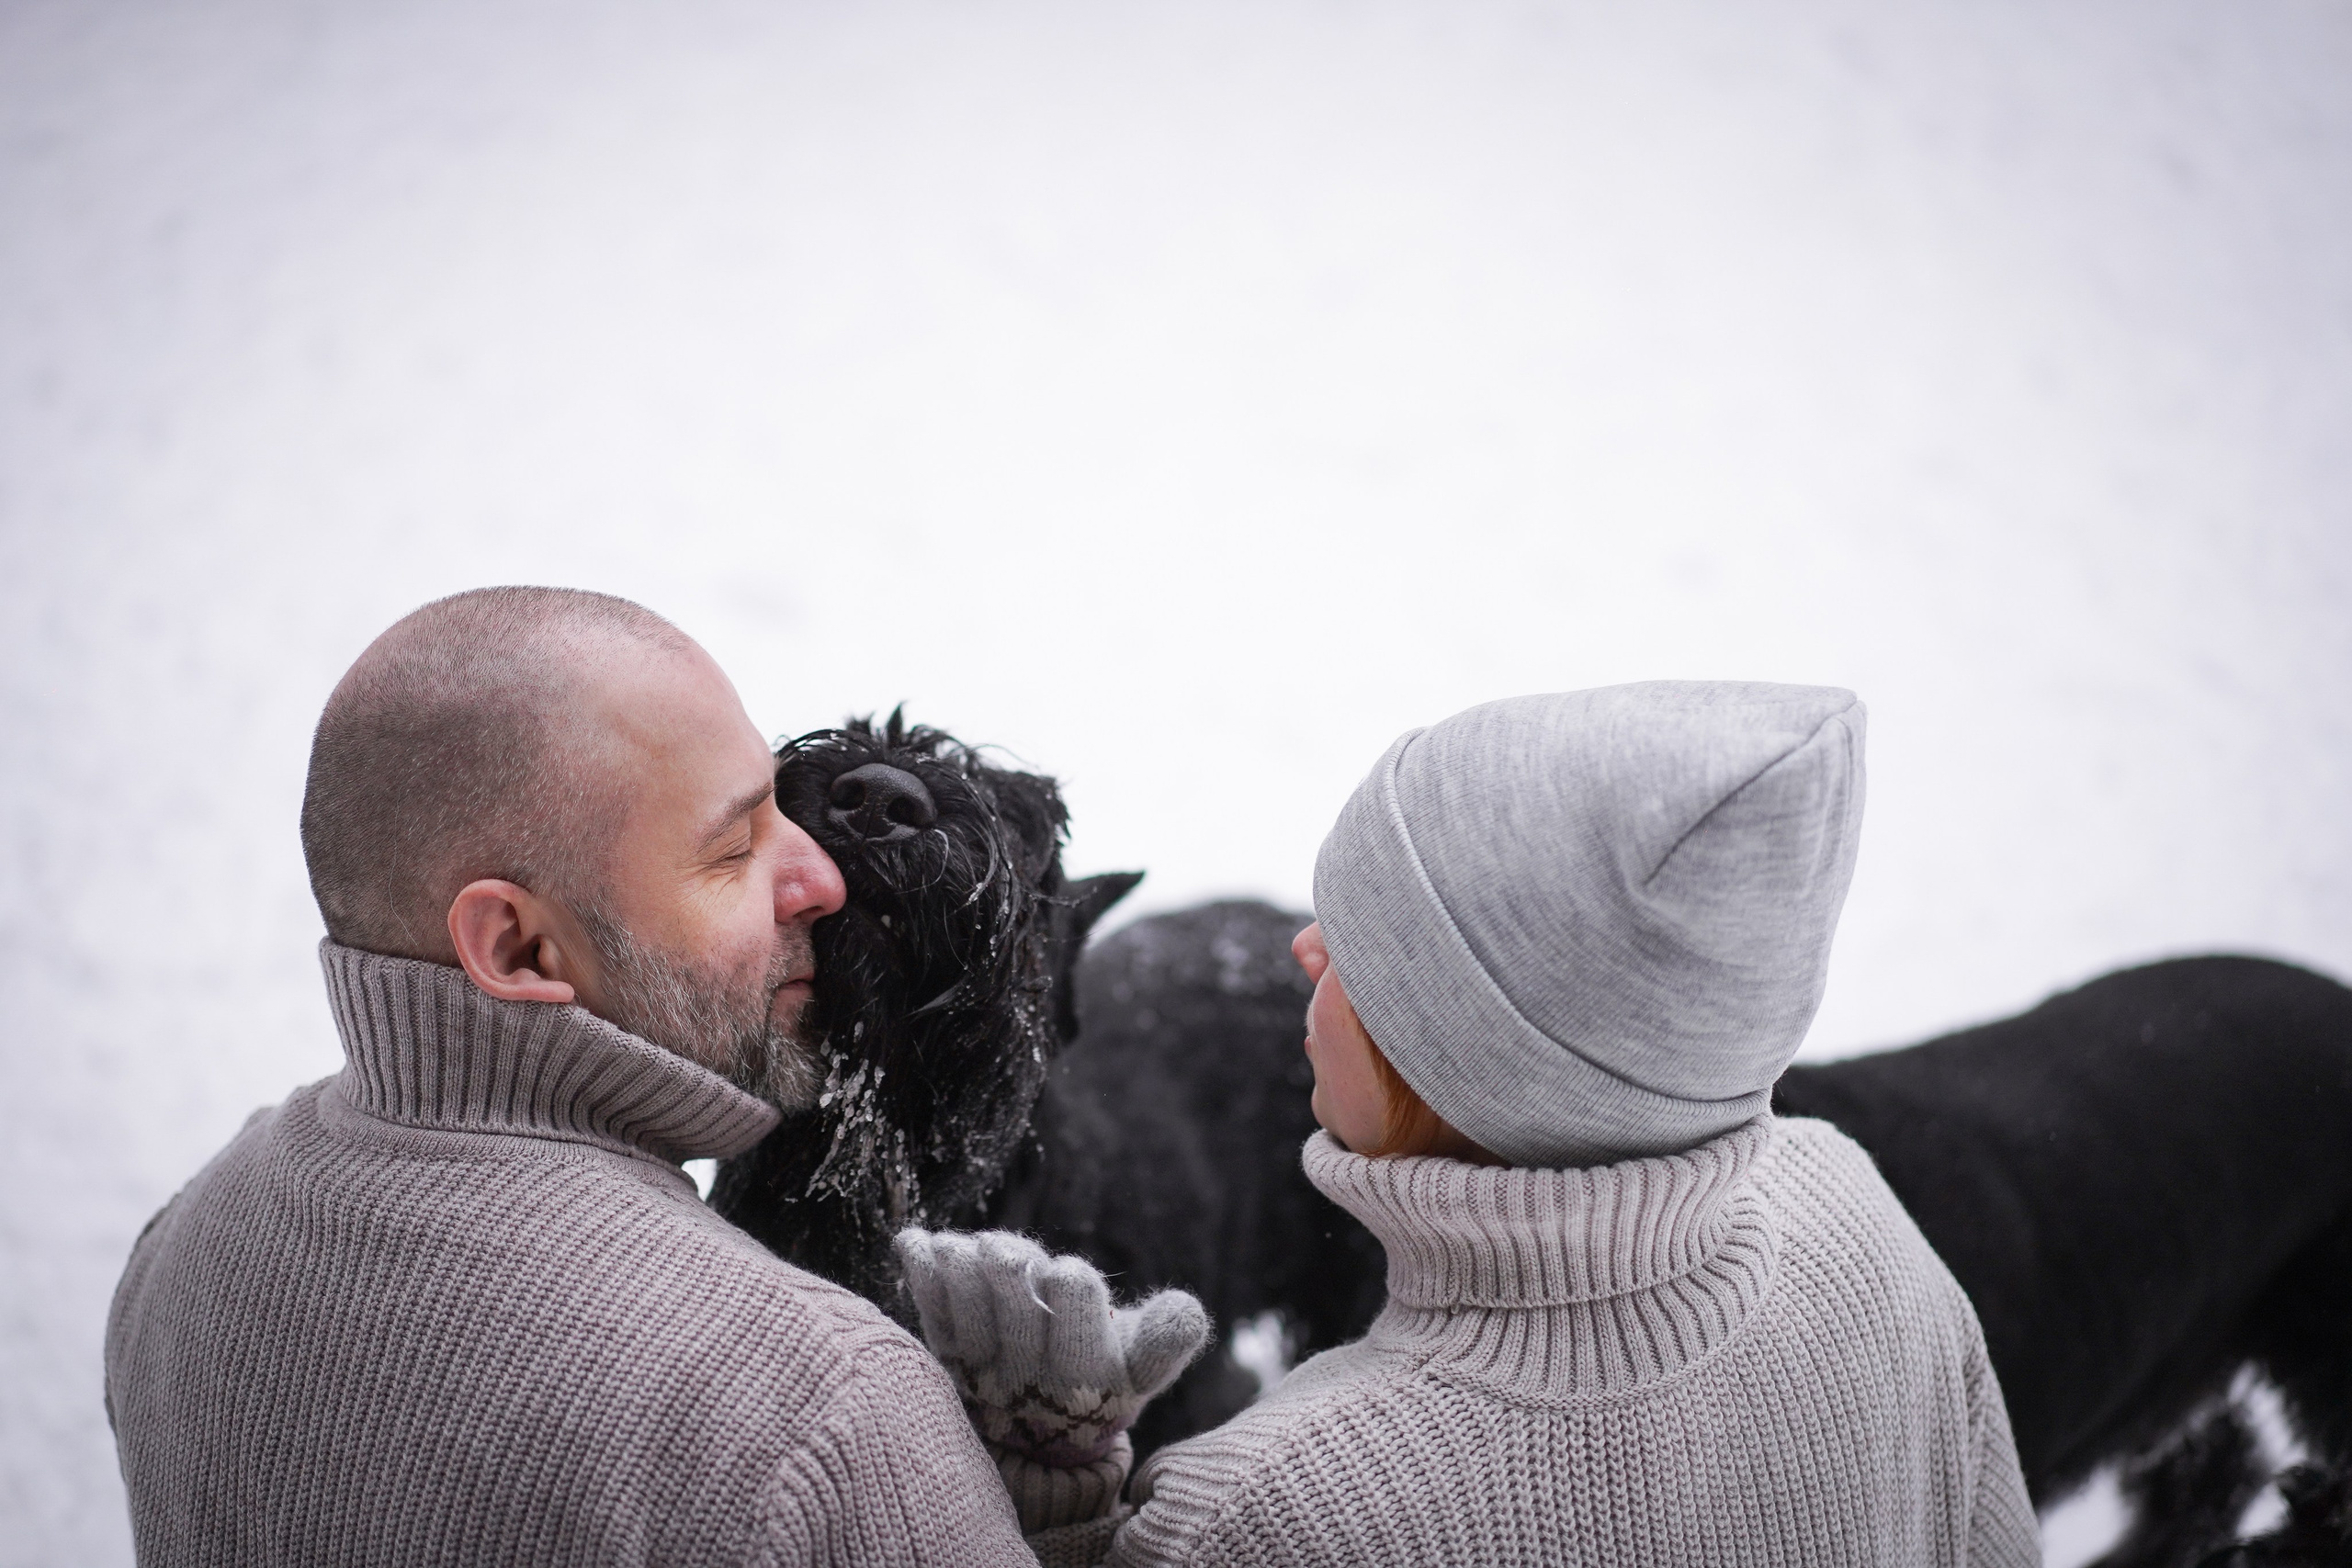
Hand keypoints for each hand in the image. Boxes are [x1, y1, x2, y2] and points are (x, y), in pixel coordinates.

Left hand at [894, 1229, 1209, 1466]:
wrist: (1046, 1435)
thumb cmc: (1106, 1380)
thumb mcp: (1145, 1367)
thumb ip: (1167, 1338)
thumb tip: (1188, 1309)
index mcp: (1090, 1376)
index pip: (1080, 1329)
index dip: (1072, 1297)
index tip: (1069, 1272)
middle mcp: (1034, 1381)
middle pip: (1018, 1324)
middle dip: (1009, 1280)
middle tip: (1000, 1246)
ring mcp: (986, 1375)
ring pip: (970, 1324)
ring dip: (959, 1278)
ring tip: (955, 1244)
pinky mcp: (949, 1364)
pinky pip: (933, 1321)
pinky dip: (921, 1280)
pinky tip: (913, 1241)